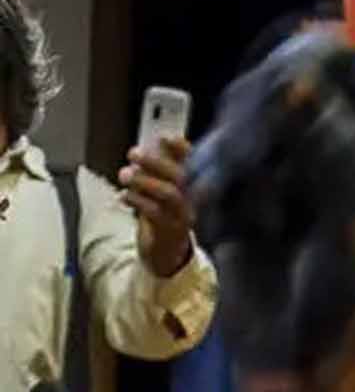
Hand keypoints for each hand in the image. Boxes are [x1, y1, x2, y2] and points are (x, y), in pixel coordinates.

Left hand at [119, 135, 194, 276]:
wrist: (166, 254)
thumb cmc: (162, 216)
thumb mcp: (161, 187)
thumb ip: (160, 165)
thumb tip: (159, 140)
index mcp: (190, 186)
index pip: (192, 162)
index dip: (181, 149)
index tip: (165, 137)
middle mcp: (190, 200)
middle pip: (181, 177)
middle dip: (156, 162)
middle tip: (133, 154)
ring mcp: (181, 216)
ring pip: (170, 194)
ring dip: (144, 181)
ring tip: (125, 175)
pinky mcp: (168, 232)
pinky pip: (155, 214)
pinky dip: (137, 201)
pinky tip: (124, 196)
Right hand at [192, 0, 354, 391]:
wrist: (324, 388)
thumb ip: (340, 150)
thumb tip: (306, 74)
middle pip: (315, 65)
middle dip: (293, 101)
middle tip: (284, 158)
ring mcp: (299, 161)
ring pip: (258, 103)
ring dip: (256, 155)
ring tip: (267, 216)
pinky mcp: (246, 186)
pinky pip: (218, 155)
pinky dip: (226, 192)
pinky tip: (242, 232)